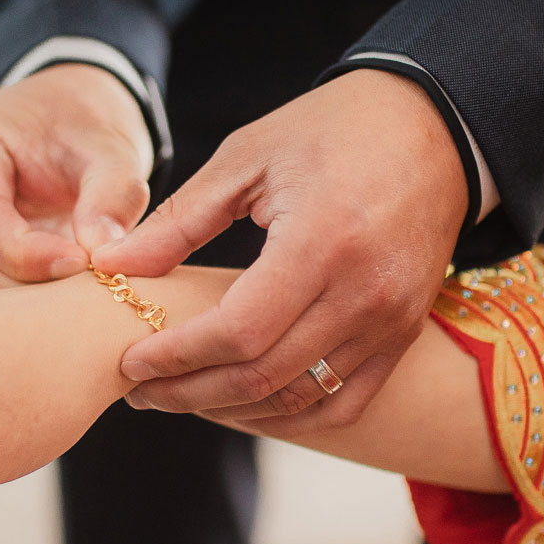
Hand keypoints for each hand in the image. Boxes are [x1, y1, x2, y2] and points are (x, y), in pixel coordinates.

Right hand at [0, 63, 152, 289]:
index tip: (82, 265)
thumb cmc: (81, 126)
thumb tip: (104, 254)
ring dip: (9, 309)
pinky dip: (6, 313)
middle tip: (77, 298)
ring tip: (68, 306)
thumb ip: (112, 194)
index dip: (28, 255)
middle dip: (16, 292)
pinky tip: (52, 311)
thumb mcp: (108, 147)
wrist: (70, 120)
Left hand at [91, 69, 465, 428]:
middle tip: (141, 389)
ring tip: (180, 394)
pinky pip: (343, 403)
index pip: (238, 332)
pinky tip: (242, 405)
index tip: (130, 359)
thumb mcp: (247, 157)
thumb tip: (111, 265)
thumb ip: (179, 220)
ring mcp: (390, 321)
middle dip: (189, 392)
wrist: (432, 127)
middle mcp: (364, 293)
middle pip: (263, 376)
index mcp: (322, 242)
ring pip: (299, 399)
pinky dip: (288, 416)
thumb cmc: (331, 130)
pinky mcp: (403, 333)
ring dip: (231, 409)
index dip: (176, 356)